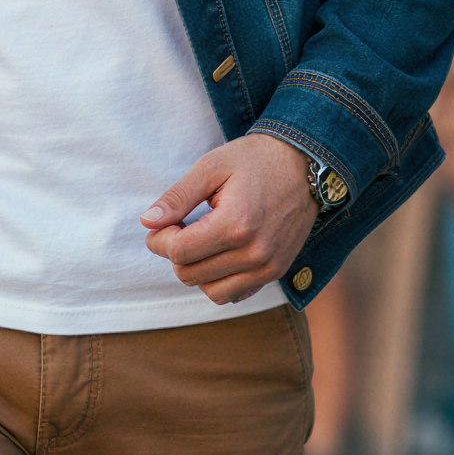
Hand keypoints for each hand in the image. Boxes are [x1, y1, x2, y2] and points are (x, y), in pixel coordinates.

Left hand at [140, 132, 319, 303]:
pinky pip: (235, 295)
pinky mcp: (276, 272)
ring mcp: (268, 268)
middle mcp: (254, 253)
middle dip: (174, 253)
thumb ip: (177, 197)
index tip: (161, 223)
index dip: (159, 239)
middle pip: (190, 275)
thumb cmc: (255, 159)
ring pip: (211, 291)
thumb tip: (147, 222)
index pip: (179, 252)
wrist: (306, 164)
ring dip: (196, 270)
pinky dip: (219, 281)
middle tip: (180, 227)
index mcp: (236, 224)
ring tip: (201, 240)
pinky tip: (219, 252)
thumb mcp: (211, 166)